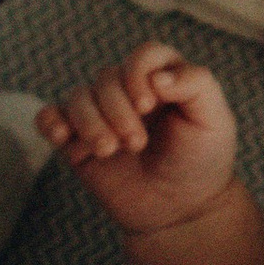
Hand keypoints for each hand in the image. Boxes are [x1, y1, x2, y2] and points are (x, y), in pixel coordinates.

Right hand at [37, 45, 237, 240]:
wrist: (181, 209)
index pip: (143, 55)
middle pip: (107, 78)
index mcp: (164, 78)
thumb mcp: (214, 119)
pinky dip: (51, 123)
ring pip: (78, 97)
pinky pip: (49, 118)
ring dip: (90, 123)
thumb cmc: (202, 160)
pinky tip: (65, 139)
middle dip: (118, 111)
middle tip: (138, 144)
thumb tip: (156, 75)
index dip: (138, 74)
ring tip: (110, 151)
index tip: (148, 106)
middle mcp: (130, 91)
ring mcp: (102, 115)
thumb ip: (195, 84)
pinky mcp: (78, 141)